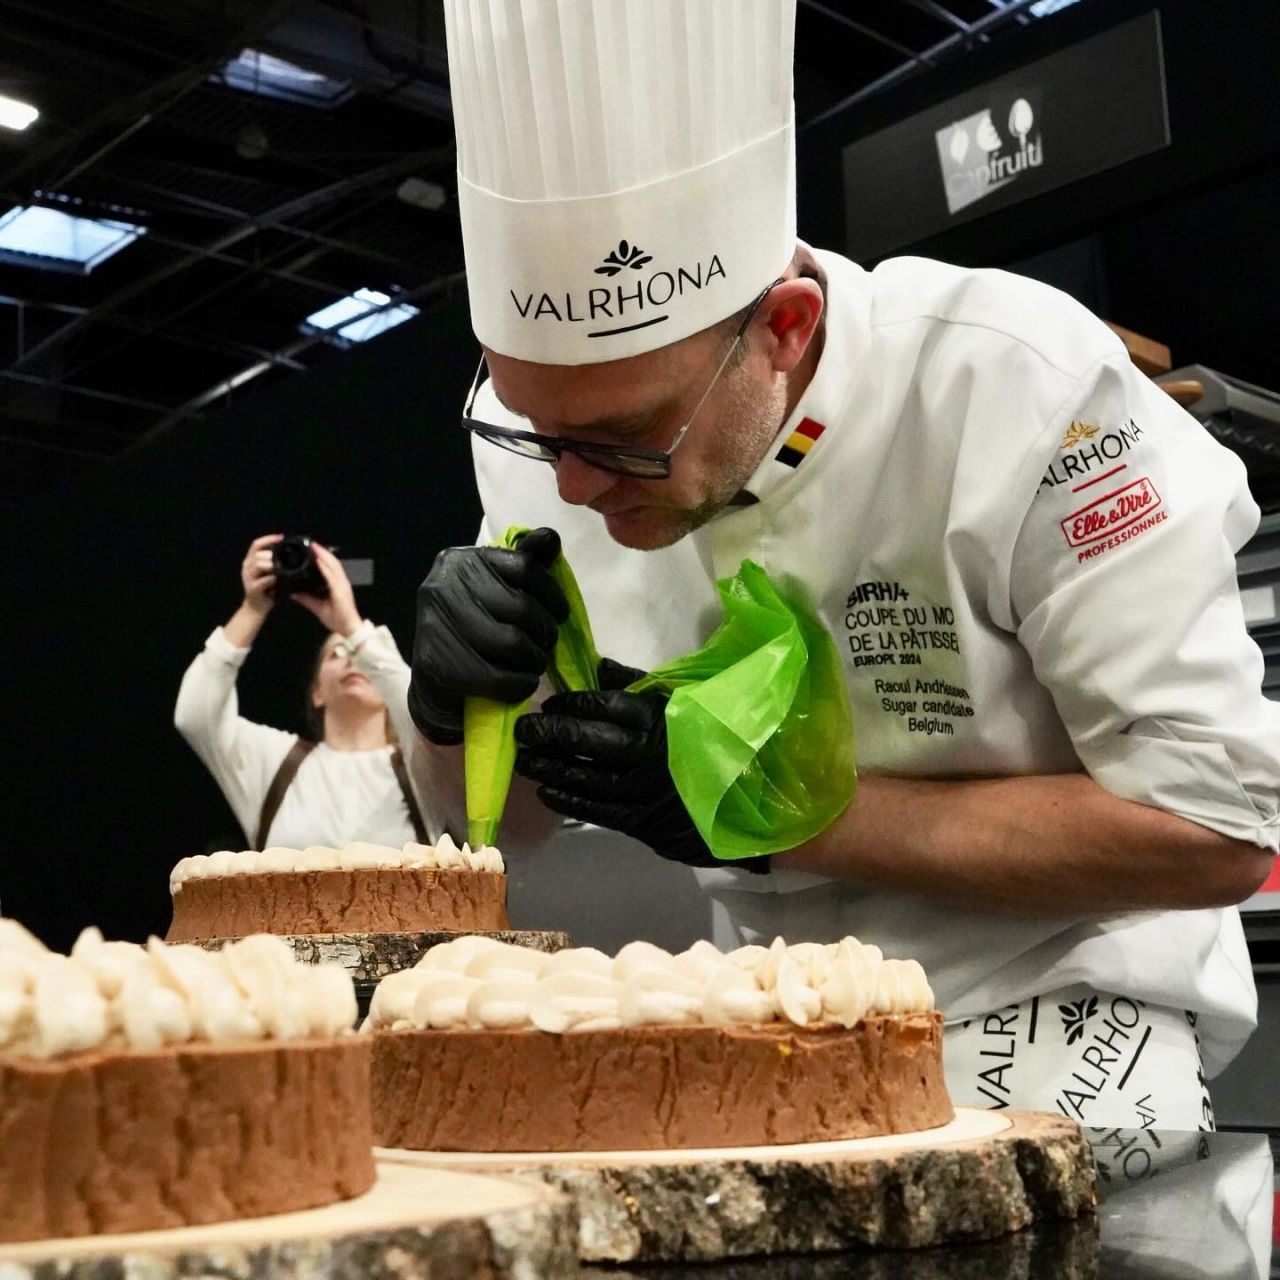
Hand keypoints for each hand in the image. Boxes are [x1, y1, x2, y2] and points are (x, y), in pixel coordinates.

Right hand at [240, 534, 281, 615]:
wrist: (257, 607)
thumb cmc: (266, 588)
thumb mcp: (269, 572)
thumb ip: (274, 561)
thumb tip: (288, 551)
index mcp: (250, 561)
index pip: (256, 544)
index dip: (268, 539)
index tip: (281, 537)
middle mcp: (247, 567)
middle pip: (258, 554)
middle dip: (272, 554)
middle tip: (286, 556)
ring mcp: (248, 578)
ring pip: (259, 565)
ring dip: (272, 565)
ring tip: (283, 567)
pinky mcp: (252, 589)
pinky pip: (263, 581)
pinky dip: (272, 578)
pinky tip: (279, 579)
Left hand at [291, 543, 361, 635]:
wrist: (348, 629)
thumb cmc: (337, 619)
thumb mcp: (317, 608)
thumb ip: (307, 599)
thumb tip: (294, 594)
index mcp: (338, 585)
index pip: (331, 567)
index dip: (323, 557)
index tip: (313, 549)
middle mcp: (342, 583)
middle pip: (333, 563)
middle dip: (323, 552)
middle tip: (312, 543)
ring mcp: (342, 586)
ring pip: (333, 566)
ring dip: (324, 555)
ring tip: (314, 547)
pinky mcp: (341, 591)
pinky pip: (332, 576)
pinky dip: (325, 567)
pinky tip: (319, 561)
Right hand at [409, 527, 567, 745]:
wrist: (434, 678)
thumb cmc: (474, 627)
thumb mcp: (497, 588)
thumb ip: (525, 563)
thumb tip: (551, 538)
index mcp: (460, 559)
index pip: (525, 566)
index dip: (552, 593)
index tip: (559, 613)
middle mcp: (442, 585)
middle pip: (522, 607)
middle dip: (545, 632)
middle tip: (544, 645)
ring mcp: (434, 624)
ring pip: (512, 643)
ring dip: (534, 661)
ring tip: (534, 664)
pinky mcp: (434, 663)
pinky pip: (497, 678)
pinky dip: (520, 685)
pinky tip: (522, 683)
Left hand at [514, 660, 768, 872]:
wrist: (753, 799)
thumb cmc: (715, 741)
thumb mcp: (684, 701)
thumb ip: (639, 684)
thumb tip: (599, 666)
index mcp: (658, 716)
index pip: (603, 705)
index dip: (571, 704)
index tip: (549, 702)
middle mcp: (646, 752)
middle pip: (586, 740)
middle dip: (549, 734)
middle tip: (523, 730)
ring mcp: (642, 789)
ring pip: (584, 777)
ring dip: (549, 768)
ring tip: (525, 760)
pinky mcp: (642, 822)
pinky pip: (596, 810)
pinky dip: (567, 800)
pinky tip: (546, 791)